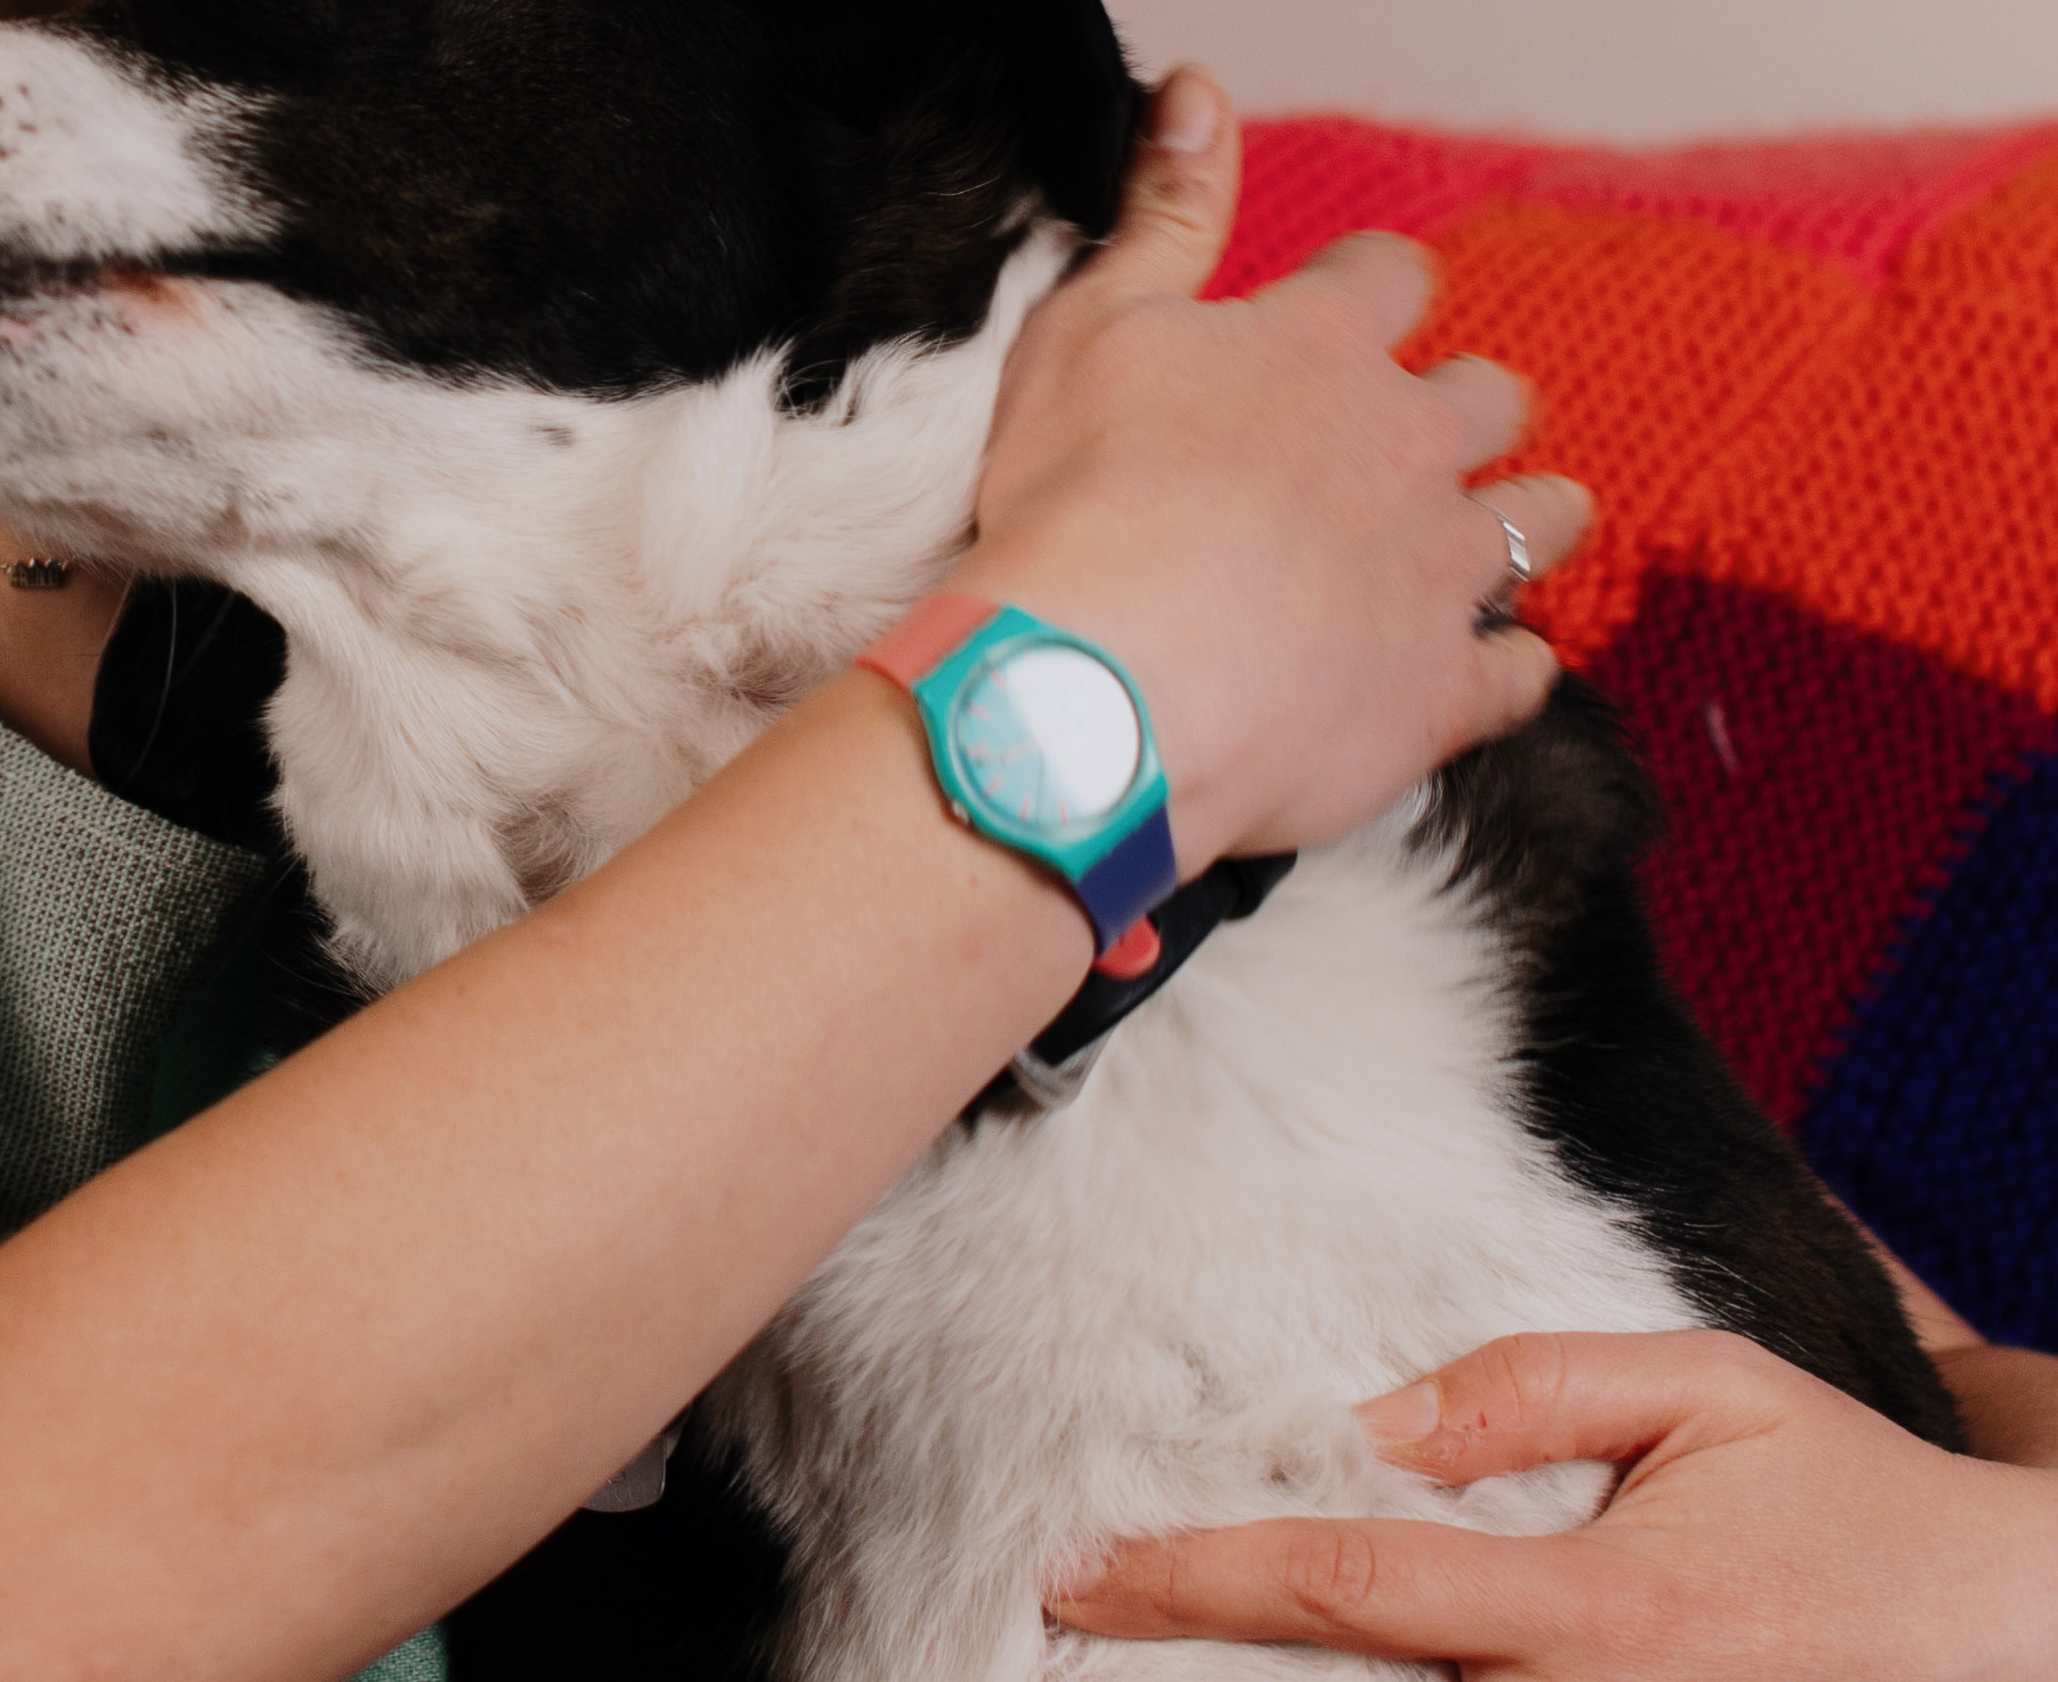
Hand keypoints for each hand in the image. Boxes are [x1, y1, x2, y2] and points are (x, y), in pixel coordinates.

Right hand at [970, 67, 1586, 866]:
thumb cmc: (1081, 494)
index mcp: (1320, 347)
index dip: (1374, 285)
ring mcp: (1437, 570)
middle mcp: (1405, 444)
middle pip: (1488, 398)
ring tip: (1518, 523)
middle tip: (1429, 427)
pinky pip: (1519, 670)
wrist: (1104, 684)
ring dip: (1531, 515)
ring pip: (1536, 523)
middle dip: (1468, 404)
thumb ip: (1166, 208)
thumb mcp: (1093, 319)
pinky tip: (1499, 665)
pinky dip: (1512, 662)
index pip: (1389, 276)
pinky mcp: (1443, 689)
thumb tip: (1200, 85)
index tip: (1355, 302)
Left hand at [1051, 1327, 2057, 1679]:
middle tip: (1078, 1638)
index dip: (1199, 1585)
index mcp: (1602, 1613)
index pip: (1353, 1595)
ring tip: (1163, 1675)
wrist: (2018, 1640)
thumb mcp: (1708, 1392)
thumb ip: (1532, 1389)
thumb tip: (1376, 1427)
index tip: (1081, 1575)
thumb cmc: (1850, 1506)